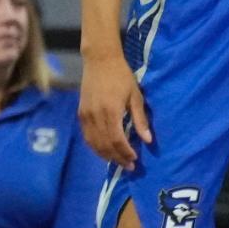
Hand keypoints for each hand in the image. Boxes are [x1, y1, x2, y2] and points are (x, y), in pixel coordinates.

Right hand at [79, 53, 150, 168]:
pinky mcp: (81, 114)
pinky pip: (87, 136)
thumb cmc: (121, 76)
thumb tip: (148, 140)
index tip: (135, 160)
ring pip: (93, 143)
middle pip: (104, 145)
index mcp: (111, 111)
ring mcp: (85, 115)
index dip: (125, 152)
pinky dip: (95, 147)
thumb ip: (140, 119)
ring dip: (105, 155)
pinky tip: (104, 151)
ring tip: (117, 161)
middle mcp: (95, 115)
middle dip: (117, 158)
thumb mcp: (135, 96)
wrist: (100, 60)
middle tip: (129, 166)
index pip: (116, 140)